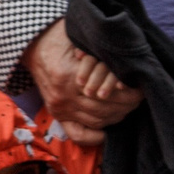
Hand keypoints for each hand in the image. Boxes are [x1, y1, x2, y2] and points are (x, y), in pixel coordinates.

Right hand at [26, 19, 142, 144]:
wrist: (33, 44)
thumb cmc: (59, 37)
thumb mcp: (78, 39)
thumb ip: (99, 54)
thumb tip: (127, 66)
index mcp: (68, 75)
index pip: (106, 93)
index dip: (126, 93)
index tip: (139, 87)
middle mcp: (63, 96)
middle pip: (103, 109)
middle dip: (126, 105)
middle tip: (140, 97)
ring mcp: (59, 107)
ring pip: (96, 121)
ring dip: (116, 116)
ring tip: (130, 107)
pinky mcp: (57, 113)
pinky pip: (78, 133)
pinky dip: (95, 136)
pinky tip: (108, 131)